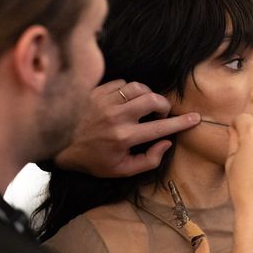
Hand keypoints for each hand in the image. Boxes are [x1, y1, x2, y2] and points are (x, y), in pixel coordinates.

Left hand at [54, 80, 199, 176]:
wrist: (59, 145)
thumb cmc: (92, 159)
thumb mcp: (121, 170)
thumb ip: (148, 160)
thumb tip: (166, 143)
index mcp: (124, 137)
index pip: (160, 128)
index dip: (181, 122)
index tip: (194, 118)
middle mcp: (116, 116)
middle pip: (152, 99)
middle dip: (164, 105)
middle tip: (162, 114)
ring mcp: (105, 101)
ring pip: (138, 87)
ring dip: (148, 94)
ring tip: (145, 106)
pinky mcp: (96, 91)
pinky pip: (122, 83)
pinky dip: (130, 90)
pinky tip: (126, 101)